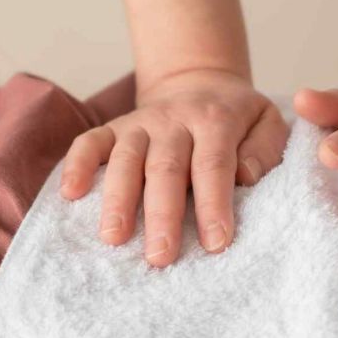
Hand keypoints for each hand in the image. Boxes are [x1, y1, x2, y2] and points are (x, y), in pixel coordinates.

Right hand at [59, 69, 288, 266]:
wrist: (199, 82)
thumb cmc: (236, 117)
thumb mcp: (267, 121)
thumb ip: (264, 148)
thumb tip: (246, 177)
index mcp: (215, 120)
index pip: (213, 165)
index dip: (214, 204)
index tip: (216, 243)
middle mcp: (174, 120)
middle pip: (166, 168)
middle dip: (162, 213)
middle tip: (160, 256)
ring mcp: (140, 123)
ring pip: (127, 159)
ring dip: (118, 199)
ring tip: (114, 238)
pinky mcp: (114, 127)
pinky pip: (90, 141)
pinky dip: (77, 164)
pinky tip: (71, 194)